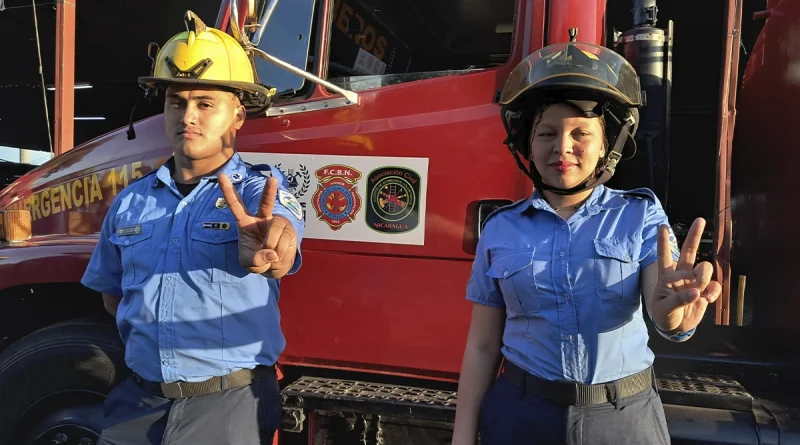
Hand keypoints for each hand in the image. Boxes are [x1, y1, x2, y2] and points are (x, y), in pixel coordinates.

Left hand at [219, 174, 297, 275]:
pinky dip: (281, 252)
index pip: (236, 205)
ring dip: (272, 245)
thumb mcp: (249, 263)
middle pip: (265, 203)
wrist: (275, 266)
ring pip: (276, 228)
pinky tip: (279, 255)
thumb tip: (271, 253)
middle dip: (269, 191)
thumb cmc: (257, 259)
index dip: (228, 191)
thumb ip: (255, 260)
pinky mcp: (289, 231)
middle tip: (273, 180)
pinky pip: (285, 239)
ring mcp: (277, 223)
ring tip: (271, 256)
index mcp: (246, 222)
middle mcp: (262, 218)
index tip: (221, 175)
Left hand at [651, 218, 721, 332]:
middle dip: (695, 235)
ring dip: (704, 277)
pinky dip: (713, 291)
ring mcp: (695, 281)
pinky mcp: (706, 290)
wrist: (676, 328)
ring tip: (698, 292)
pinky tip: (706, 299)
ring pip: (705, 268)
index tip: (662, 226)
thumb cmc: (665, 315)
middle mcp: (681, 274)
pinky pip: (714, 285)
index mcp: (667, 276)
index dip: (664, 241)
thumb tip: (696, 292)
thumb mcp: (665, 308)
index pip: (664, 256)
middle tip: (700, 220)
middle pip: (689, 251)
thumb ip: (679, 299)